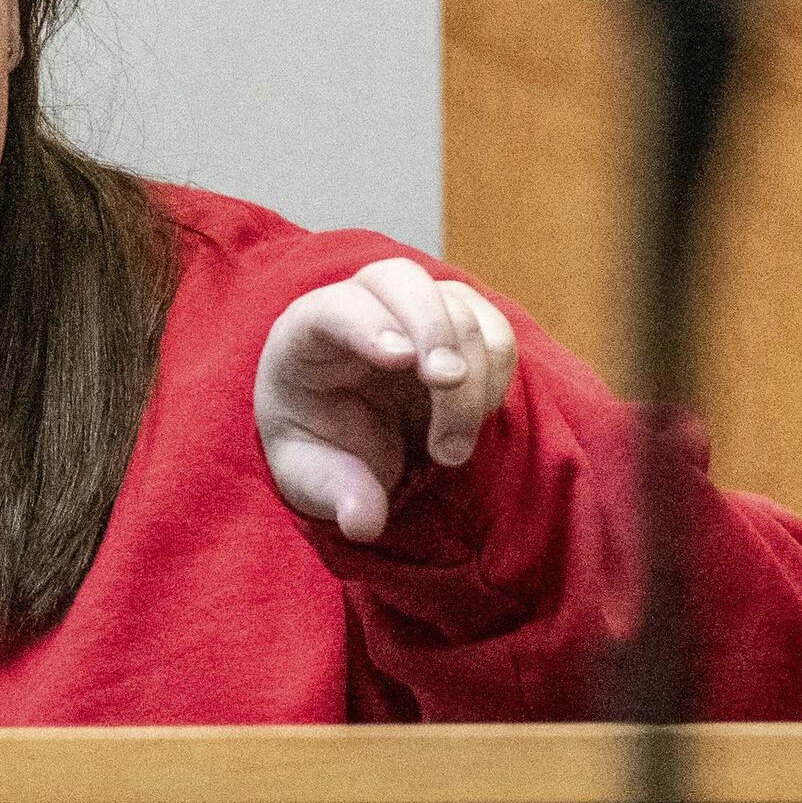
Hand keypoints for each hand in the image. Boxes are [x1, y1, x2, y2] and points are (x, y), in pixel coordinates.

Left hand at [254, 257, 517, 542]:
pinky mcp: (457, 323)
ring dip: (471, 373)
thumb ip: (335, 494)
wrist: (350, 433)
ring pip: (458, 304)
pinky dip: (496, 373)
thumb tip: (363, 521)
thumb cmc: (318, 441)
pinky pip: (493, 329)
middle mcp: (360, 305)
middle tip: (447, 384)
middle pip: (401, 281)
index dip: (365, 324)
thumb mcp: (311, 476)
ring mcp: (412, 309)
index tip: (400, 359)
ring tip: (449, 450)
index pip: (332, 308)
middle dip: (433, 328)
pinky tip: (474, 420)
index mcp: (305, 333)